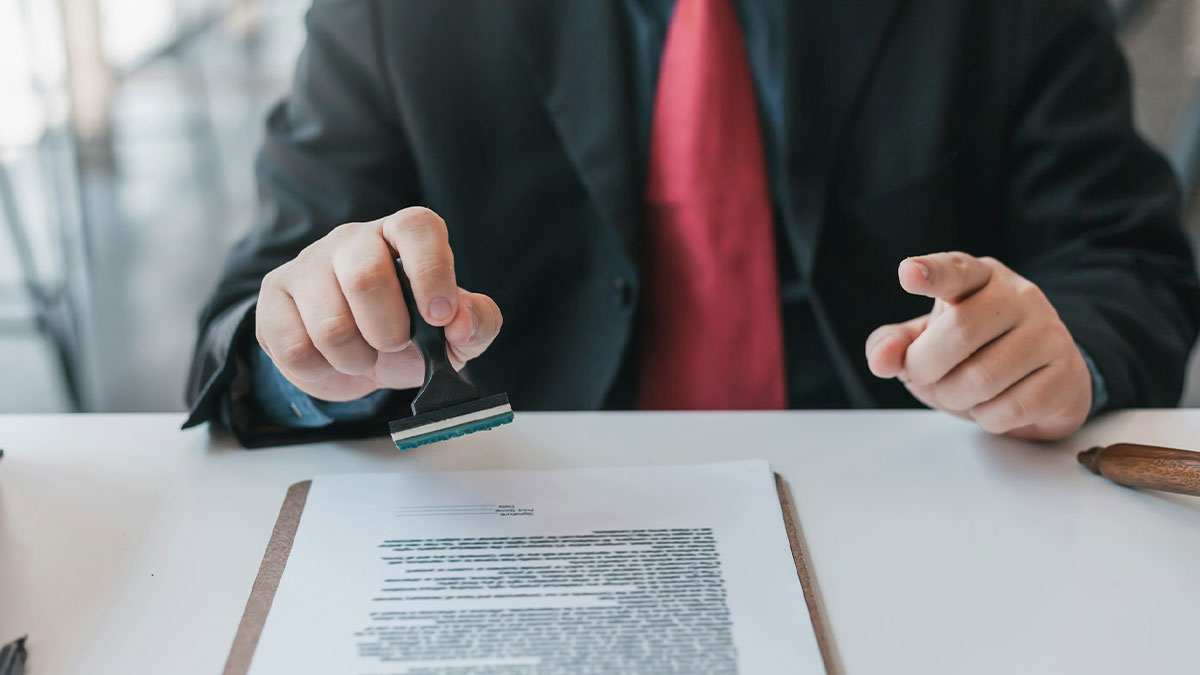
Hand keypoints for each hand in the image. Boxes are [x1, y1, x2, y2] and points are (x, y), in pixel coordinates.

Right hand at [255, 207, 501, 401]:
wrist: (358, 357)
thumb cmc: (413, 332)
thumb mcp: (456, 333)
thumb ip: (475, 322)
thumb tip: (460, 322)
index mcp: (401, 236)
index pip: (417, 227)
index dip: (431, 271)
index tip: (440, 317)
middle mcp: (353, 239)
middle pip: (364, 276)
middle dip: (388, 330)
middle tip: (395, 344)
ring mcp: (308, 264)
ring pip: (329, 322)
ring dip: (356, 359)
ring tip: (364, 356)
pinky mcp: (274, 297)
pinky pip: (295, 348)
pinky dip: (323, 372)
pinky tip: (333, 362)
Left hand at [865, 252, 1091, 439]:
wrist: (1041, 381)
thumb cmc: (973, 354)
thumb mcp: (927, 341)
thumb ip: (895, 344)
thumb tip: (881, 359)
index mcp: (979, 277)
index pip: (955, 270)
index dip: (931, 273)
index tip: (908, 273)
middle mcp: (1019, 296)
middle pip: (960, 332)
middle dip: (926, 367)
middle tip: (922, 377)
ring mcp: (1049, 333)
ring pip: (982, 377)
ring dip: (954, 398)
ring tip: (958, 392)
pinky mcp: (1067, 374)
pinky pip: (1010, 409)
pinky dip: (986, 418)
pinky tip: (992, 405)